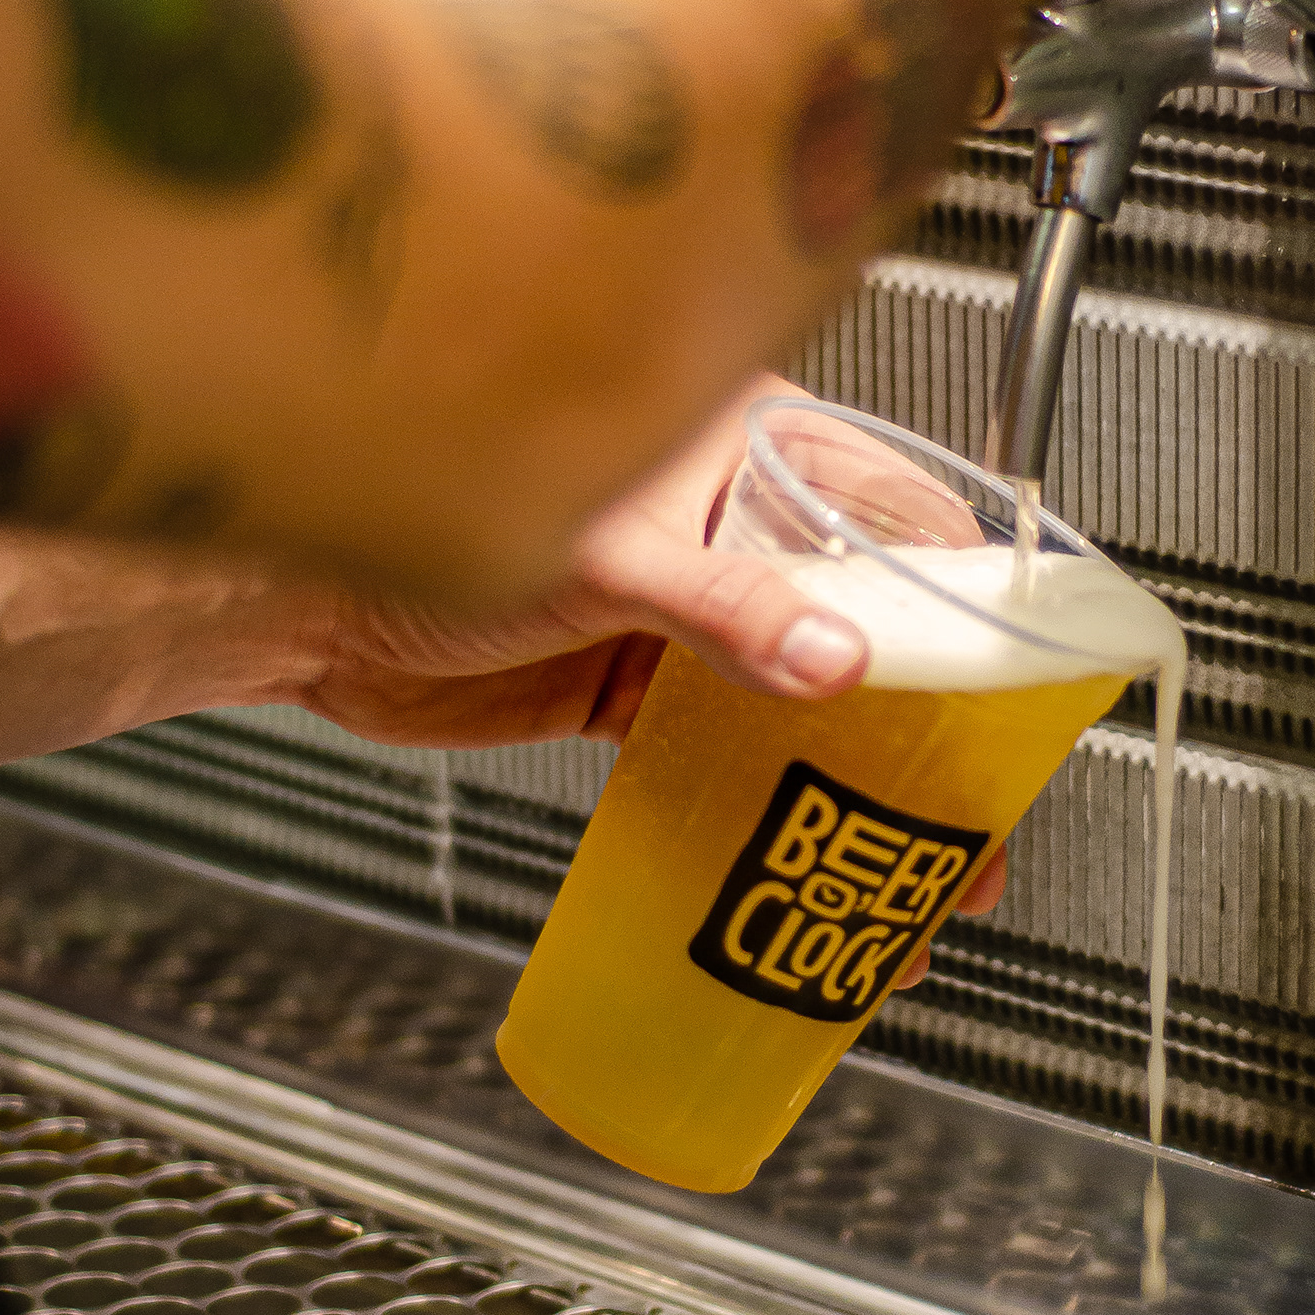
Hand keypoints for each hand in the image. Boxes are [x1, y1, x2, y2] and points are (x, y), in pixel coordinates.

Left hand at [280, 378, 1007, 978]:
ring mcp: (690, 610)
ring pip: (811, 695)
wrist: (299, 600)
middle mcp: (732, 523)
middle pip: (872, 622)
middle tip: (976, 813)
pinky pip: (734, 747)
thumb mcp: (601, 555)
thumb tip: (835, 659)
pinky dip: (777, 801)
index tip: (1015, 683)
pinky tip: (812, 857)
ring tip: (919, 866)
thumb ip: (720, 607)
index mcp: (745, 448)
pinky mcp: (637, 684)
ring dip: (865, 778)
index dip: (967, 597)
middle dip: (933, 721)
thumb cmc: (417, 510)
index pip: (899, 513)